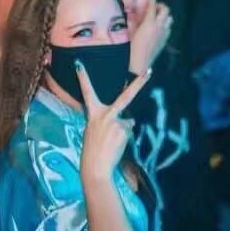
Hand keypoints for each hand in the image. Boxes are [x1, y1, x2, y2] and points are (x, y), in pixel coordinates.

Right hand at [76, 60, 151, 178]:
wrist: (95, 167)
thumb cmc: (92, 151)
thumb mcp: (93, 130)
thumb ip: (106, 120)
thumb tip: (127, 119)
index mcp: (93, 113)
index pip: (87, 92)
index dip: (83, 77)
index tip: (79, 63)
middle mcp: (105, 114)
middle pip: (127, 96)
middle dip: (139, 83)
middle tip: (150, 71)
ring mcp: (117, 121)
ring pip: (127, 122)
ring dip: (122, 131)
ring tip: (111, 143)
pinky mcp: (124, 130)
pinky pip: (128, 130)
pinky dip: (125, 138)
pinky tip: (116, 145)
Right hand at [129, 0, 171, 74]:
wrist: (140, 63)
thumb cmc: (132, 47)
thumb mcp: (131, 31)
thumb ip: (135, 21)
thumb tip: (136, 14)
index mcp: (150, 22)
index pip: (153, 6)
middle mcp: (160, 26)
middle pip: (166, 10)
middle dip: (160, 6)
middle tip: (154, 8)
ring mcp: (164, 33)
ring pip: (170, 19)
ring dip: (164, 16)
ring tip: (157, 18)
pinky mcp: (165, 40)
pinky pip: (168, 28)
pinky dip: (165, 25)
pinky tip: (158, 29)